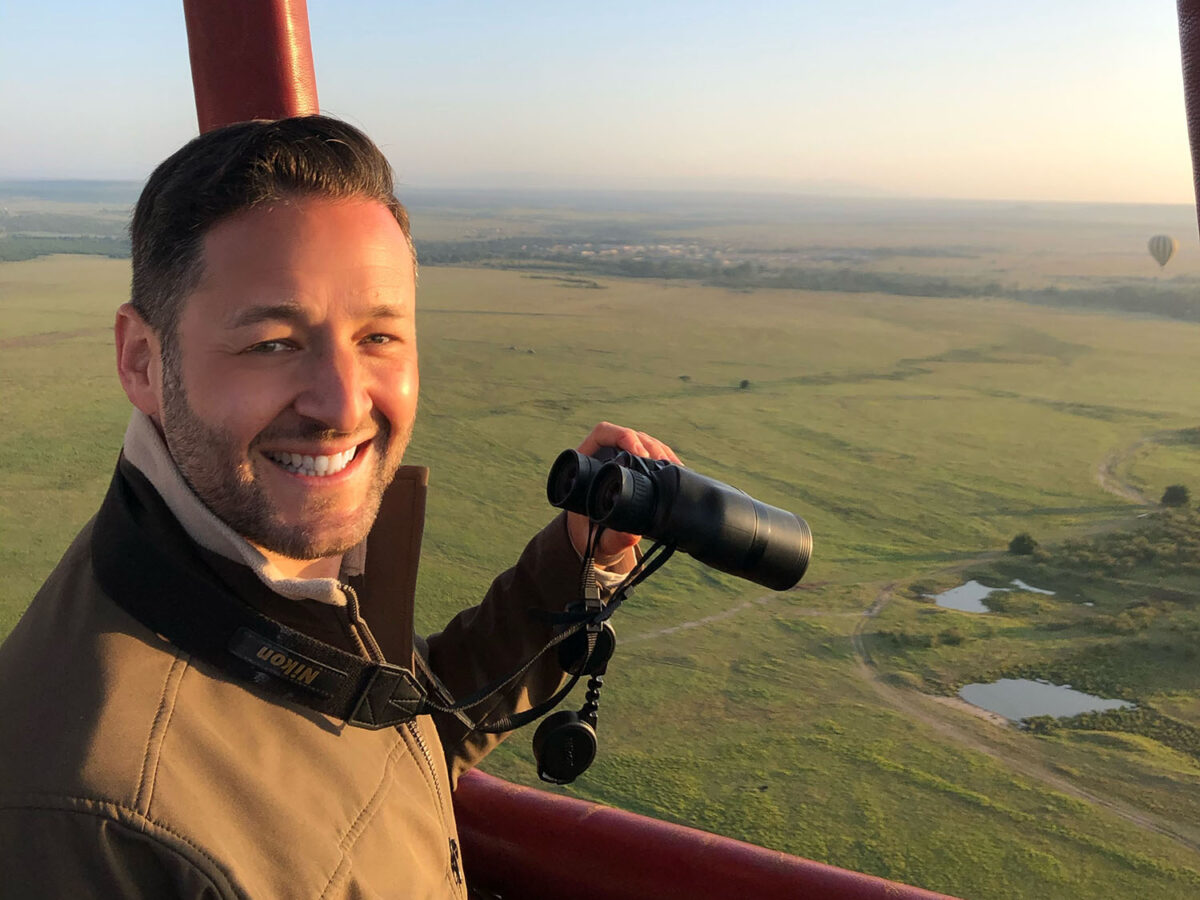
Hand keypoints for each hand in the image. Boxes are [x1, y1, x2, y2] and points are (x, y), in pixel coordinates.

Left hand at [566, 422, 681, 570]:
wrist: (596, 540)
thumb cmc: (590, 536)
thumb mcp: (598, 540)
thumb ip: (612, 539)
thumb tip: (633, 535)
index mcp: (586, 464)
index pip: (602, 433)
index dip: (621, 435)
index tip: (638, 453)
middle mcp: (604, 456)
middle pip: (629, 435)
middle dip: (649, 445)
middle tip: (662, 462)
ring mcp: (621, 459)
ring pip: (644, 442)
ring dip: (661, 450)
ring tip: (674, 466)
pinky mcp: (636, 467)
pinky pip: (652, 454)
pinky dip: (666, 458)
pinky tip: (678, 468)